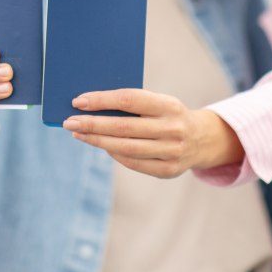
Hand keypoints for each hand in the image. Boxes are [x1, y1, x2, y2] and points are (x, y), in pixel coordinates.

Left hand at [63, 88, 243, 178]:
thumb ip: (133, 105)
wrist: (202, 139)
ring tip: (78, 134)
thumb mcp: (159, 103)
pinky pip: (133, 163)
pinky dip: (114, 154)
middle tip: (69, 122)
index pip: (129, 100)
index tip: (78, 101)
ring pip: (125, 148)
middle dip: (92, 124)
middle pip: (123, 127)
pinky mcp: (168, 170)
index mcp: (169, 105)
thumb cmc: (169, 115)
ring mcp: (172, 152)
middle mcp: (172, 129)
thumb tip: (91, 107)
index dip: (102, 101)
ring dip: (97, 141)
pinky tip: (101, 146)